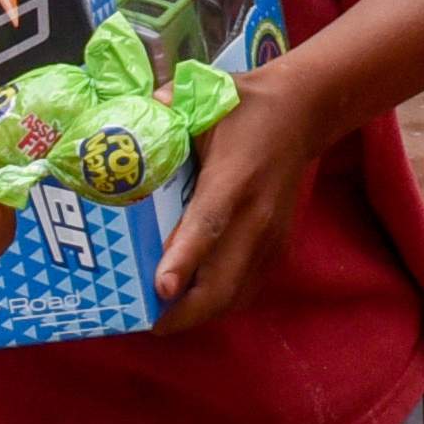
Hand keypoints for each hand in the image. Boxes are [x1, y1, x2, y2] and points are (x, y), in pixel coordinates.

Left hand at [148, 58, 329, 329]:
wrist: (304, 114)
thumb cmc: (246, 108)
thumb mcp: (206, 101)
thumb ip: (163, 113)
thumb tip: (119, 126)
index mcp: (234, 179)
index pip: (208, 225)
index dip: (183, 260)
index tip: (161, 288)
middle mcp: (256, 216)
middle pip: (224, 281)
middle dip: (186, 312)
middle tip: (150, 323)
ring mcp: (272, 237)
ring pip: (236, 294)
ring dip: (201, 313)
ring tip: (164, 320)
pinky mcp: (279, 248)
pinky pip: (247, 289)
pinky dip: (220, 304)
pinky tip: (193, 303)